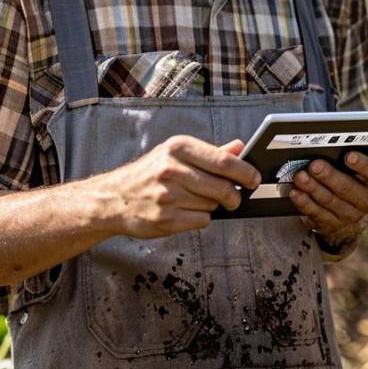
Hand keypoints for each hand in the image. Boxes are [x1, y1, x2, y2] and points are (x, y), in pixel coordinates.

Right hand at [97, 136, 260, 239]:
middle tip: (234, 198)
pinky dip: (200, 218)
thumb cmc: (149, 174)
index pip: (223, 161)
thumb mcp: (176, 154)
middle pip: (222, 187)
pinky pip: (201, 221)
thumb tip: (240, 147)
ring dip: (212, 206)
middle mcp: (172, 169)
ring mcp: (167, 196)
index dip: (245, 172)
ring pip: (212, 205)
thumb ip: (211, 152)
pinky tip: (185, 212)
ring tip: (194, 200)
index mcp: (178, 148)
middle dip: (234, 196)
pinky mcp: (165, 219)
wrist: (113, 199)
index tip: (254, 179)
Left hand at [290, 152, 367, 251]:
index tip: (349, 156)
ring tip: (301, 177)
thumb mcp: (365, 173)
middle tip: (316, 165)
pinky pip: (316, 213)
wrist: (354, 220)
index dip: (364, 165)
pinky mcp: (331, 225)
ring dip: (313, 188)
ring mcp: (349, 215)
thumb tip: (338, 146)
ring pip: (330, 201)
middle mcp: (366, 202)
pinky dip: (304, 202)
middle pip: (348, 189)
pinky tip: (296, 192)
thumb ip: (358, 159)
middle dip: (329, 176)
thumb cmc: (357, 184)